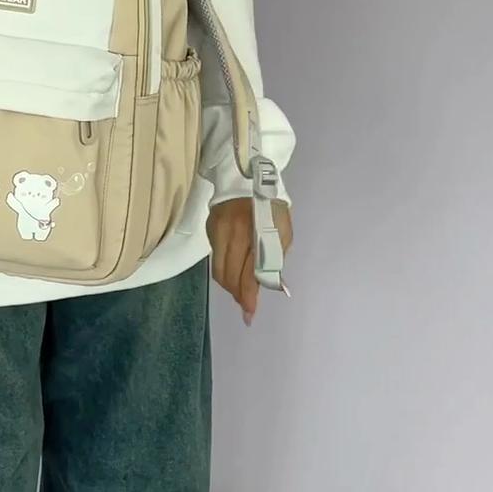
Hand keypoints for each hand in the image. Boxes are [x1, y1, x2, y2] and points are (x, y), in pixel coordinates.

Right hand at [207, 198, 292, 325]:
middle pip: (227, 275)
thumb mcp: (283, 232)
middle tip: (246, 304)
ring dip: (229, 284)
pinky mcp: (209, 228)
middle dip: (237, 293)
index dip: (248, 296)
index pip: (247, 272)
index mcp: (253, 233)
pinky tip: (233, 268)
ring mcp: (216, 230)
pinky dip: (223, 267)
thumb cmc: (273, 206)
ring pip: (217, 269)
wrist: (248, 177)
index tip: (249, 314)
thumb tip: (270, 284)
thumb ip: (275, 258)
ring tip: (240, 290)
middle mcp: (230, 233)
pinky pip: (214, 256)